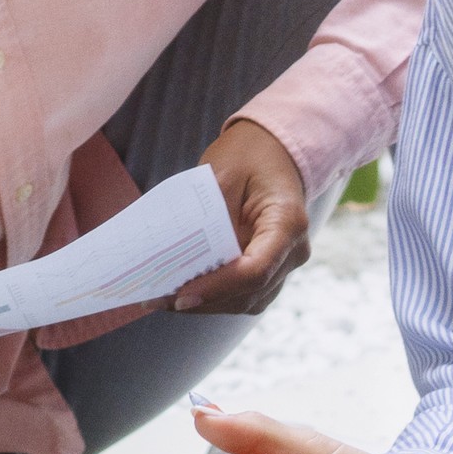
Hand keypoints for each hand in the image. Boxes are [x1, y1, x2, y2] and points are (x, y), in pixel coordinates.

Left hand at [174, 120, 310, 315]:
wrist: (275, 149)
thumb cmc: (248, 155)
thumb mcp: (223, 174)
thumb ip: (209, 218)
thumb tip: (180, 260)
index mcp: (288, 222)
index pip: (255, 270)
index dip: (217, 287)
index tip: (180, 294)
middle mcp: (294, 250)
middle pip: (249, 292)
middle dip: (203, 300)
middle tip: (157, 299)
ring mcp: (287, 263)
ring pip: (247, 301)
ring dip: (207, 304)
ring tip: (163, 299)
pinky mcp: (273, 269)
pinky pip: (245, 294)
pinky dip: (216, 296)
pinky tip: (184, 291)